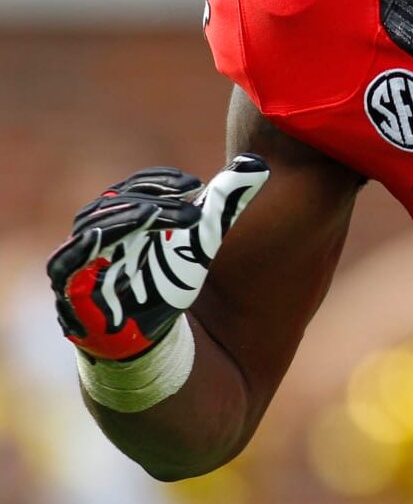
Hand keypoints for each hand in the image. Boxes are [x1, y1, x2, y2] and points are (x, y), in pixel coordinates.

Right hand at [47, 155, 268, 360]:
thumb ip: (226, 201)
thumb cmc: (170, 280)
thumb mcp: (203, 237)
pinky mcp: (69, 291)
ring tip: (153, 212)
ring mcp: (78, 261)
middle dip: (149, 199)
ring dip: (121, 218)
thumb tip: (258, 165)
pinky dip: (76, 250)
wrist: (153, 338)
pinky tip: (96, 239)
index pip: (133, 187)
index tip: (193, 182)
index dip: (158, 180)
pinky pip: (62, 265)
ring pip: (90, 229)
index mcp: (121, 216)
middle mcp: (95, 233)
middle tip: (187, 203)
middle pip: (114, 204)